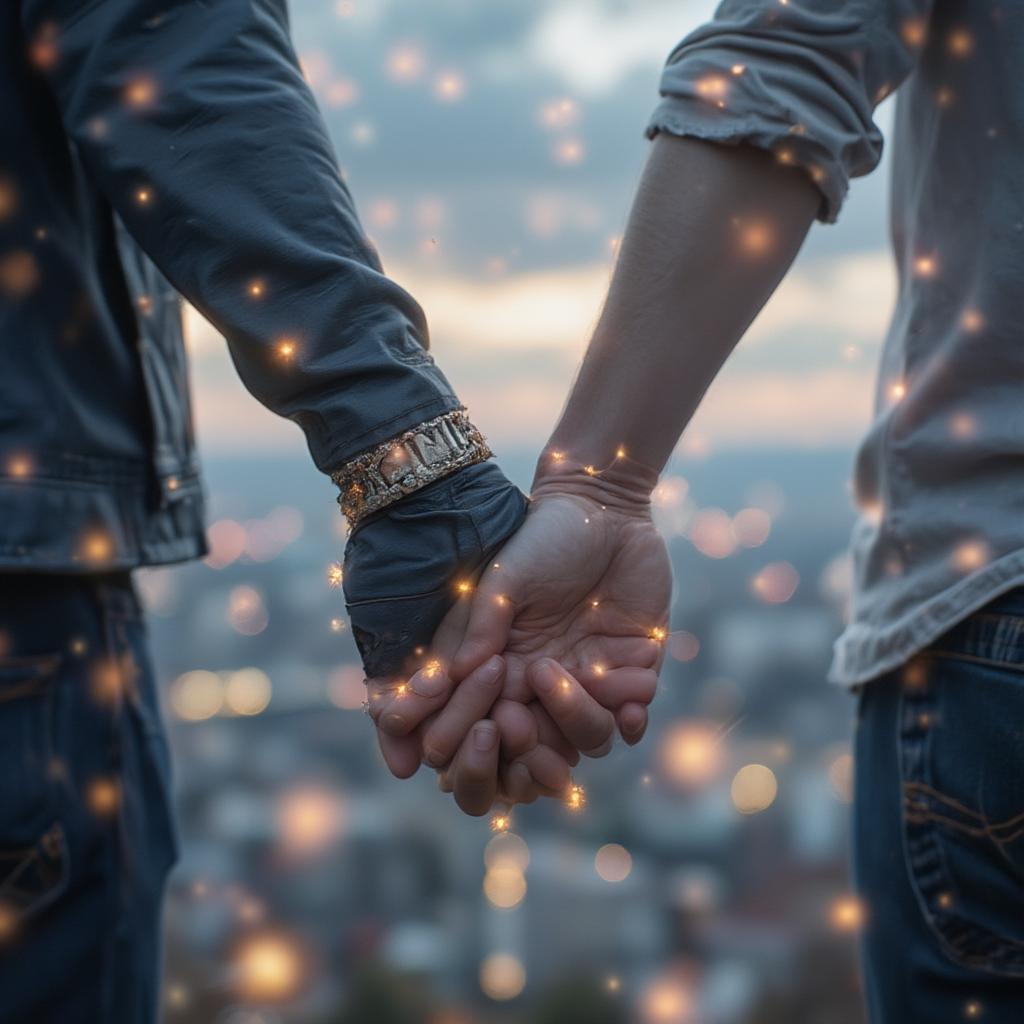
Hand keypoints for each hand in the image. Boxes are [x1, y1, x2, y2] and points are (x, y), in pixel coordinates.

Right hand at [369, 462, 672, 812]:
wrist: (603, 509)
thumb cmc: (544, 538)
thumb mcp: (505, 580)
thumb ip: (483, 628)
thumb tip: (454, 679)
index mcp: (508, 668)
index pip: (493, 724)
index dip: (491, 738)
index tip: (494, 724)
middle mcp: (549, 685)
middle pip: (540, 749)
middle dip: (535, 750)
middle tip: (525, 725)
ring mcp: (593, 681)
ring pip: (589, 738)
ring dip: (580, 718)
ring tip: (574, 673)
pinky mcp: (636, 670)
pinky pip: (633, 717)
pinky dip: (630, 716)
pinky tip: (628, 703)